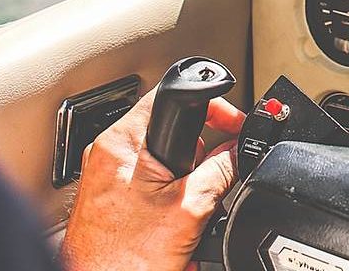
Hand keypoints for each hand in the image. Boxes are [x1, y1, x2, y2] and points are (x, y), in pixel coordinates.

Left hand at [61, 87, 246, 270]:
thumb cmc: (124, 260)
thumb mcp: (191, 209)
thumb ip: (222, 170)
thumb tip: (240, 152)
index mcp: (124, 142)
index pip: (173, 94)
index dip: (212, 106)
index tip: (233, 124)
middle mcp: (110, 151)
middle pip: (171, 126)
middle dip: (199, 152)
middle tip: (208, 180)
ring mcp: (107, 174)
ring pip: (163, 155)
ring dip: (185, 177)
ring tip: (187, 208)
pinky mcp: (110, 194)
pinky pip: (149, 178)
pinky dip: (169, 192)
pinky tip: (172, 218)